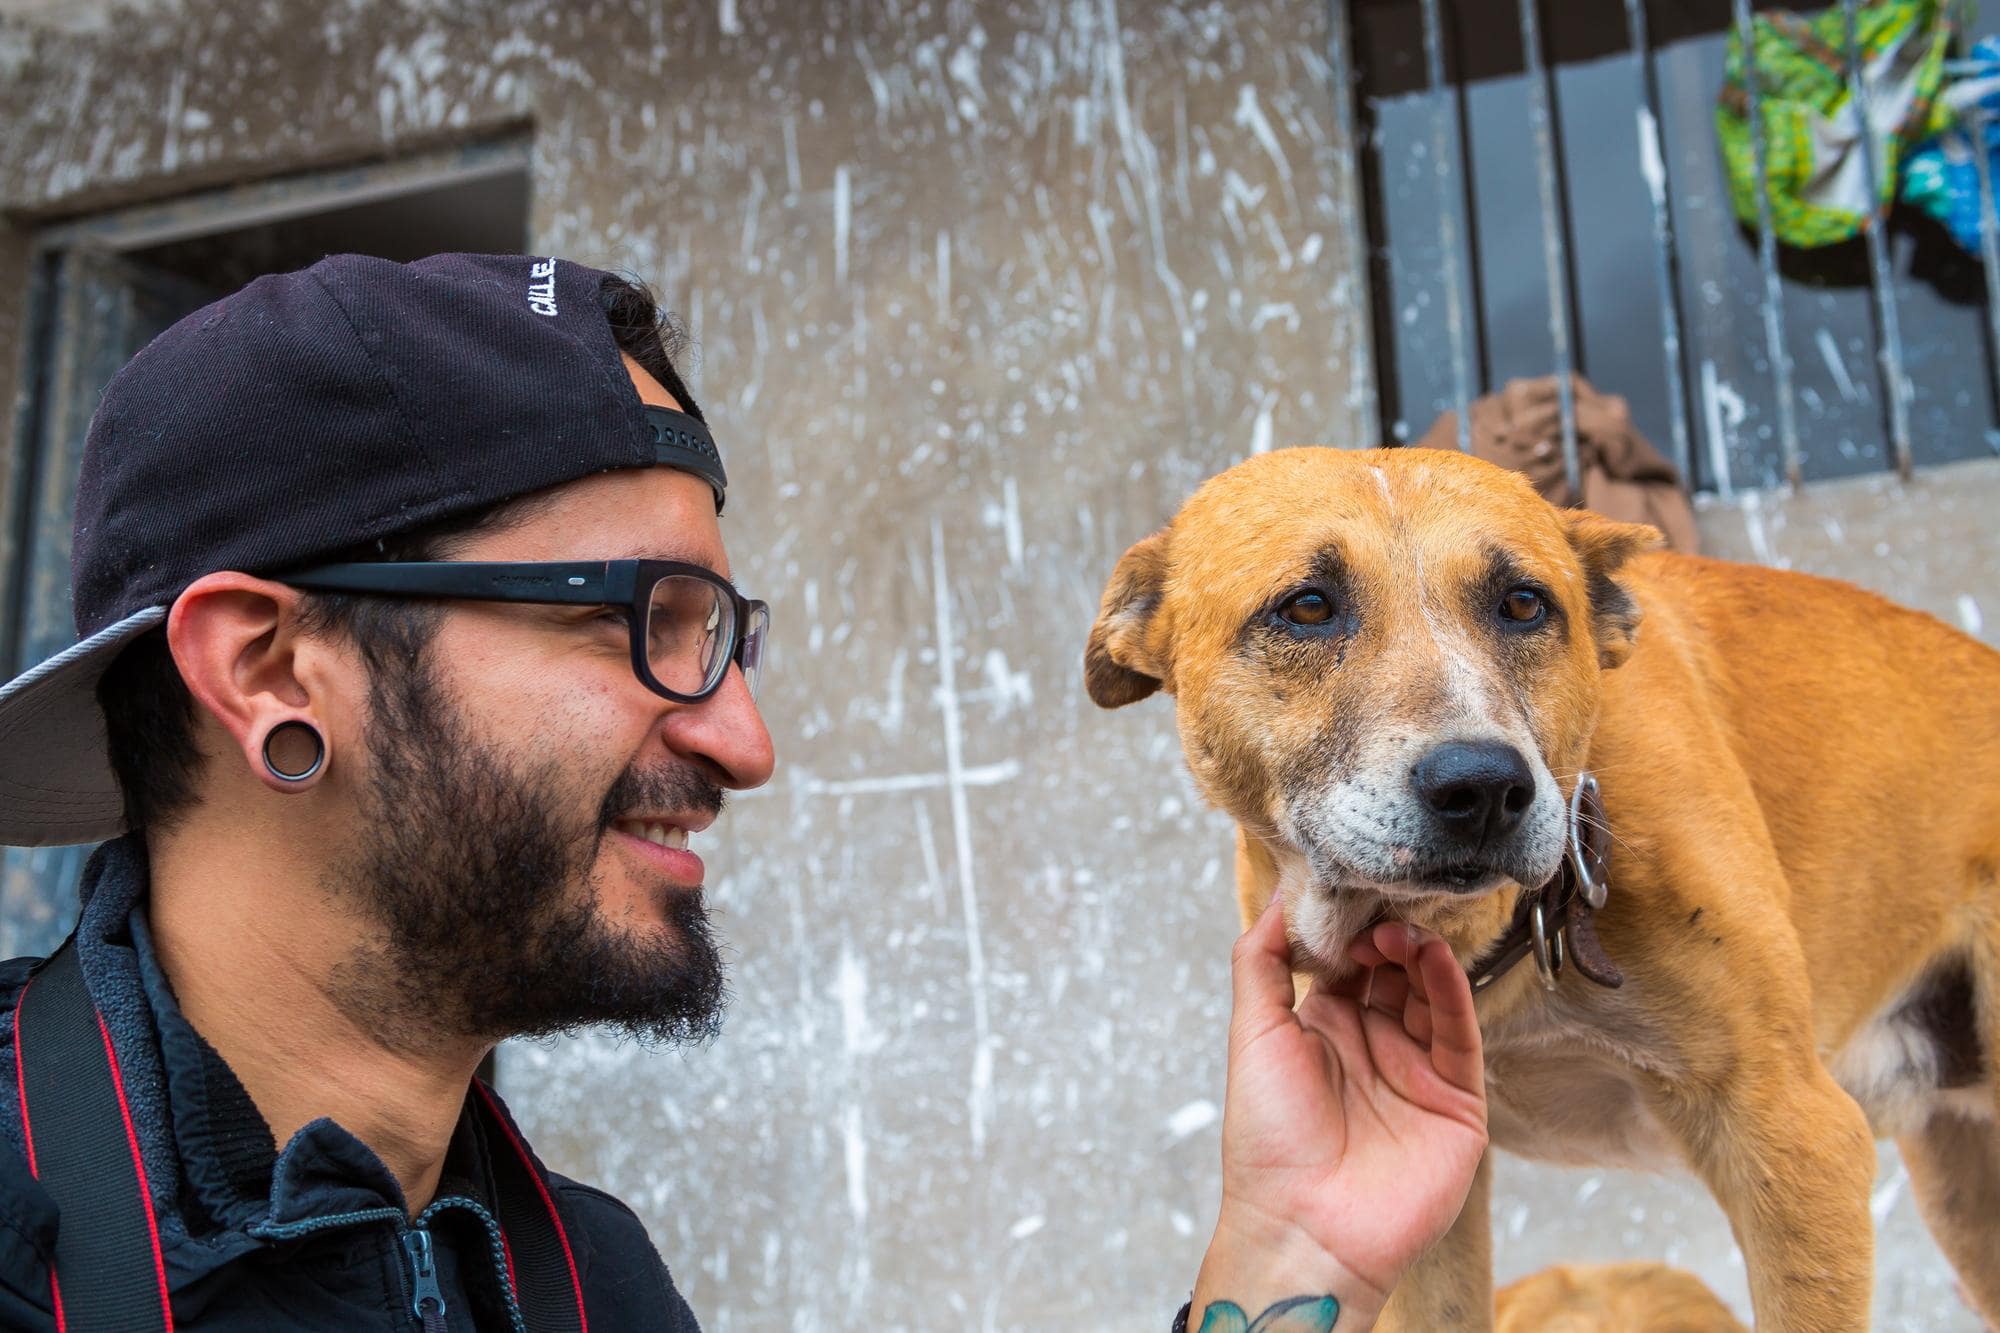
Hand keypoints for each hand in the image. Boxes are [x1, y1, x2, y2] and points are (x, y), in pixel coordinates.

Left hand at [1189, 898, 1487, 1328]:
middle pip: (1392, 970)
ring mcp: (1415, 1070)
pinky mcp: (1455, 1099)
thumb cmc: (1267, 1139)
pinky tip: (1433, 957)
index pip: (1347, 961)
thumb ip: (1262, 961)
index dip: (1349, 926)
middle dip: (1387, 934)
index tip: (1348, 888)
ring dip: (1418, 954)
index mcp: (1321, 1029)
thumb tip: (1278, 895)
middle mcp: (1370, 1044)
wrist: (1306, 1228)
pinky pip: (1459, 1033)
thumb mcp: (1252, 1034)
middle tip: (1380, 906)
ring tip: (1402, 930)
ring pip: (1429, 993)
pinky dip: (1451, 990)